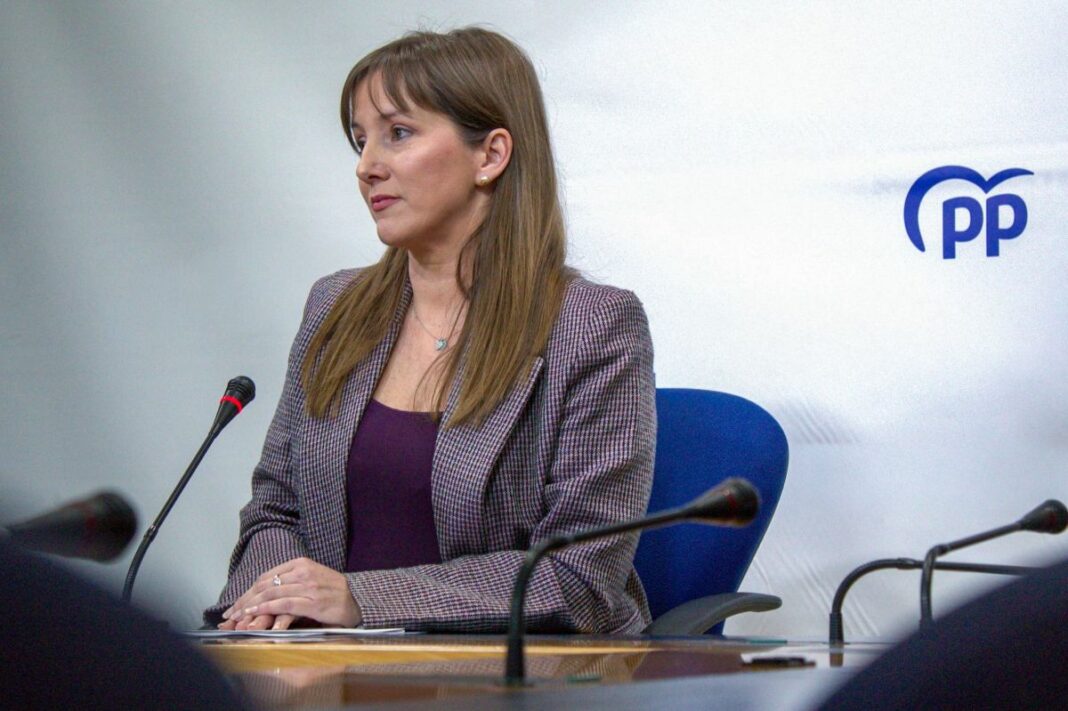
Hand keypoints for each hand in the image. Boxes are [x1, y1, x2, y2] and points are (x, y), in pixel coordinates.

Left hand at [222, 557, 361, 627]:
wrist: (359, 600)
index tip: (237, 603)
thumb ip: (291, 581)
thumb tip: (267, 592)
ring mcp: (308, 586)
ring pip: (270, 594)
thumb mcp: (312, 578)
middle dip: (245, 600)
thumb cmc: (333, 592)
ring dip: (250, 607)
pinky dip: (265, 609)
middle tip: (230, 613)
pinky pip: (283, 604)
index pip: (267, 576)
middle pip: (265, 585)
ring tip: (237, 616)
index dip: (249, 590)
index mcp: (301, 563)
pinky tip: (253, 614)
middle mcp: (302, 572)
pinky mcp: (312, 602)